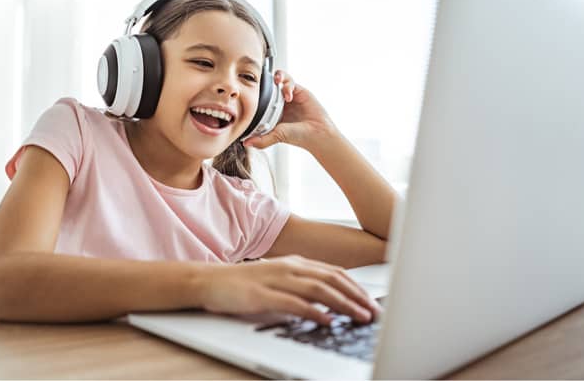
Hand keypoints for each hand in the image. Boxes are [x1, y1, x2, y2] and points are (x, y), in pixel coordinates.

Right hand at [196, 255, 381, 324]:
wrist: (210, 281)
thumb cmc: (244, 284)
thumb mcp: (278, 279)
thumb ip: (301, 286)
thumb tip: (328, 302)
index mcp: (296, 263)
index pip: (335, 273)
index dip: (356, 287)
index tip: (372, 302)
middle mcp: (290, 267)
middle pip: (332, 279)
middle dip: (357, 296)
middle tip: (374, 312)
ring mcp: (276, 279)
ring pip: (319, 289)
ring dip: (343, 303)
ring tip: (359, 316)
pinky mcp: (263, 295)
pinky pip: (294, 303)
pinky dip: (314, 311)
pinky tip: (327, 320)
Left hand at [243, 70, 336, 150]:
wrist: (319, 133)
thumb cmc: (301, 136)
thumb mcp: (278, 137)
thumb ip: (262, 139)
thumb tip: (245, 142)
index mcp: (272, 113)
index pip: (259, 100)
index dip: (254, 95)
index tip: (250, 94)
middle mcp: (279, 103)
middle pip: (267, 86)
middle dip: (264, 82)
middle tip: (262, 84)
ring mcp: (288, 96)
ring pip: (278, 80)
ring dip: (277, 78)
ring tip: (277, 82)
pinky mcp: (299, 90)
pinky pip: (289, 80)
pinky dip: (287, 84)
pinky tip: (289, 95)